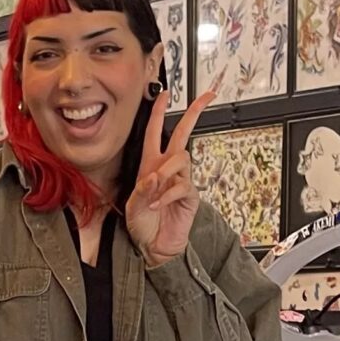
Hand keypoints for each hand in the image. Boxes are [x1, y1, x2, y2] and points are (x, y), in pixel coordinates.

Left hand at [125, 90, 214, 267]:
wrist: (154, 246)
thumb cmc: (142, 225)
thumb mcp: (133, 206)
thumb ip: (141, 189)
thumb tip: (154, 175)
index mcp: (150, 165)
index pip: (154, 132)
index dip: (158, 112)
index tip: (165, 94)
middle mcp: (167, 169)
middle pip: (183, 133)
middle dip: (194, 113)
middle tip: (206, 96)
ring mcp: (180, 180)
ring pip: (181, 158)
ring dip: (166, 170)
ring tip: (154, 188)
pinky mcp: (189, 195)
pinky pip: (182, 186)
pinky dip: (166, 195)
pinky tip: (157, 205)